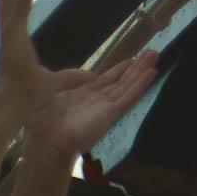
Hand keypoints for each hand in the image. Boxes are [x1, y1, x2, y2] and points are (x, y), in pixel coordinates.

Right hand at [0, 0, 93, 119]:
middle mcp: (9, 31)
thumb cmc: (29, 96)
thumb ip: (72, 78)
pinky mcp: (9, 34)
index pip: (18, 7)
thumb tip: (89, 77)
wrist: (17, 105)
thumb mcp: (57, 83)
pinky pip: (15, 5)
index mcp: (16, 39)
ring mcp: (7, 31)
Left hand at [23, 52, 160, 160]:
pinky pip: (129, 96)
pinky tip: (152, 73)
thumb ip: (67, 80)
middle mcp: (97, 101)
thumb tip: (87, 73)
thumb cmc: (40, 121)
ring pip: (128, 85)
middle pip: (121, 80)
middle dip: (136, 66)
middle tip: (153, 52)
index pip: (107, 80)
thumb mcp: (50, 91)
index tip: (133, 59)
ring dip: (142, 70)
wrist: (43, 143)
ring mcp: (105, 107)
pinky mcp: (110, 114)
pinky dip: (141, 84)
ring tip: (156, 55)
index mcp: (83, 96)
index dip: (120, 69)